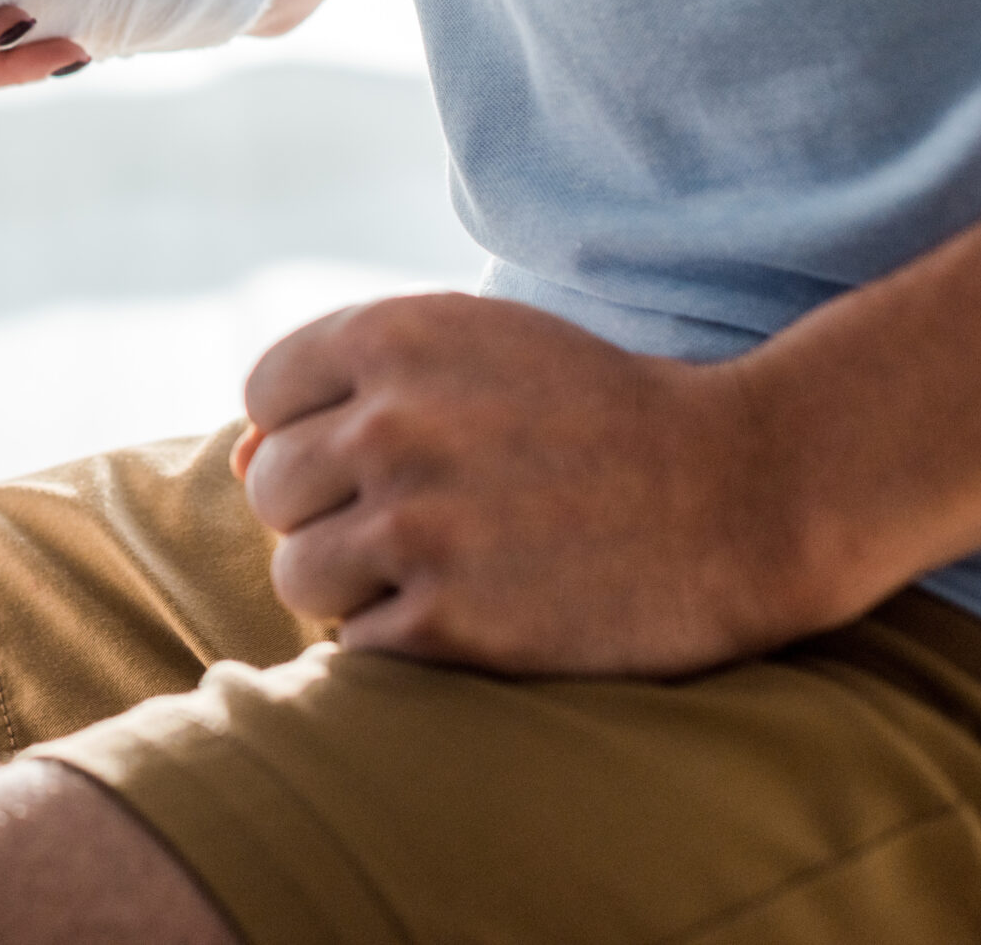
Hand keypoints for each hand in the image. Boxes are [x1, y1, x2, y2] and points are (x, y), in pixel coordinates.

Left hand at [232, 293, 825, 676]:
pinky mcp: (452, 621)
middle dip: (331, 509)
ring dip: (353, 582)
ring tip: (442, 568)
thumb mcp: (476, 354)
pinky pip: (357, 644)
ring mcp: (419, 524)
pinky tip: (475, 611)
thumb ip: (351, 389)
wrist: (746, 493)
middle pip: (273, 488)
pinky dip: (402, 640)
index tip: (391, 450)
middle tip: (426, 518)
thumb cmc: (596, 416)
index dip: (317, 429)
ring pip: (298, 572)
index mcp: (392, 336)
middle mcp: (393, 423)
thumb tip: (235, 459)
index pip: (267, 396)